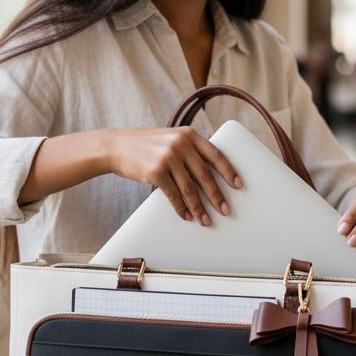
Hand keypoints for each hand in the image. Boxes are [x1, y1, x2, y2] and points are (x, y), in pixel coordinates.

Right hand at [105, 127, 241, 225]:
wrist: (116, 146)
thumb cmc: (146, 146)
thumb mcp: (171, 138)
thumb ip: (189, 148)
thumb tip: (209, 173)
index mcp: (189, 134)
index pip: (215, 154)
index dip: (229, 171)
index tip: (239, 185)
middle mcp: (181, 144)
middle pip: (205, 175)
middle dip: (217, 195)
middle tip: (226, 210)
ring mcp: (168, 157)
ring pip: (190, 188)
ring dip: (199, 208)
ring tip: (206, 220)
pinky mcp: (155, 172)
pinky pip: (173, 194)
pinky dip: (181, 208)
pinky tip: (187, 216)